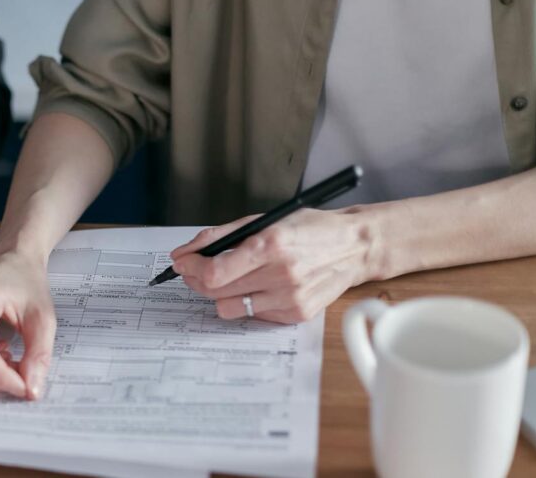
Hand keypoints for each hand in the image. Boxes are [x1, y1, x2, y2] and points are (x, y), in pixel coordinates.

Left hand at [170, 208, 378, 322]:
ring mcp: (290, 298)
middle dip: (196, 280)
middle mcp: (281, 274)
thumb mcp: (263, 220)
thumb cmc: (308, 229)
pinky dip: (247, 301)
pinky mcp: (297, 314)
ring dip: (220, 294)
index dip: (190, 269)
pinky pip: (253, 315)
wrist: (354, 247)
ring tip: (228, 279)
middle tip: (194, 270)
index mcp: (270, 245)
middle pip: (216, 292)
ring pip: (229, 308)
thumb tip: (183, 253)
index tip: (181, 262)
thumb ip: (219, 236)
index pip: (214, 272)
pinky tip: (258, 286)